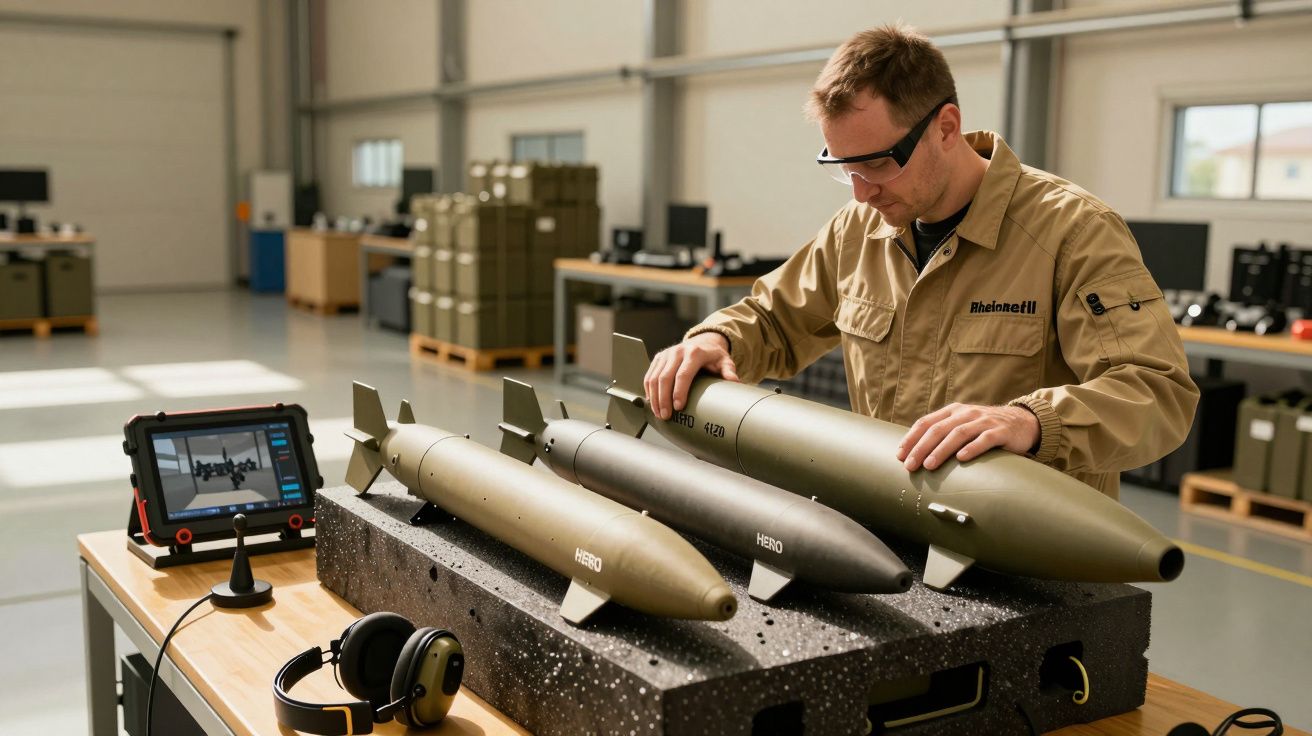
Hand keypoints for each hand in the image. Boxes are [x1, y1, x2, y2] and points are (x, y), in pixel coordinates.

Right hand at [644, 332, 739, 419]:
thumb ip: (729, 371)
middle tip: (666, 415)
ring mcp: (666, 354)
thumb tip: (735, 382)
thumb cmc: (713, 356)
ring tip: (659, 413)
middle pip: (665, 377)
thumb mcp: (725, 361)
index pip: (683, 374)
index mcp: (694, 353)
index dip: (679, 392)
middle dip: (663, 399)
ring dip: (654, 397)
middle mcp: (677, 351)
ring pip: (654, 377)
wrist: (703, 343)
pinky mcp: (659, 357)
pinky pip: (650, 375)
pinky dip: (649, 390)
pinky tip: (652, 402)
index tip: (678, 407)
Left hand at [897, 403, 1039, 470]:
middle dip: (921, 447)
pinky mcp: (1001, 431)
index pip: (926, 422)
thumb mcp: (964, 425)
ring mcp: (984, 421)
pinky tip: (962, 458)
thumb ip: (944, 434)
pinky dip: (972, 448)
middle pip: (938, 429)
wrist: (1023, 423)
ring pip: (958, 434)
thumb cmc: (986, 429)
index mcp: (953, 411)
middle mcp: (966, 413)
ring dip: (941, 450)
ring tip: (929, 465)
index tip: (899, 455)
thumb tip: (916, 455)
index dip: (911, 438)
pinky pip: (985, 439)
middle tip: (910, 465)